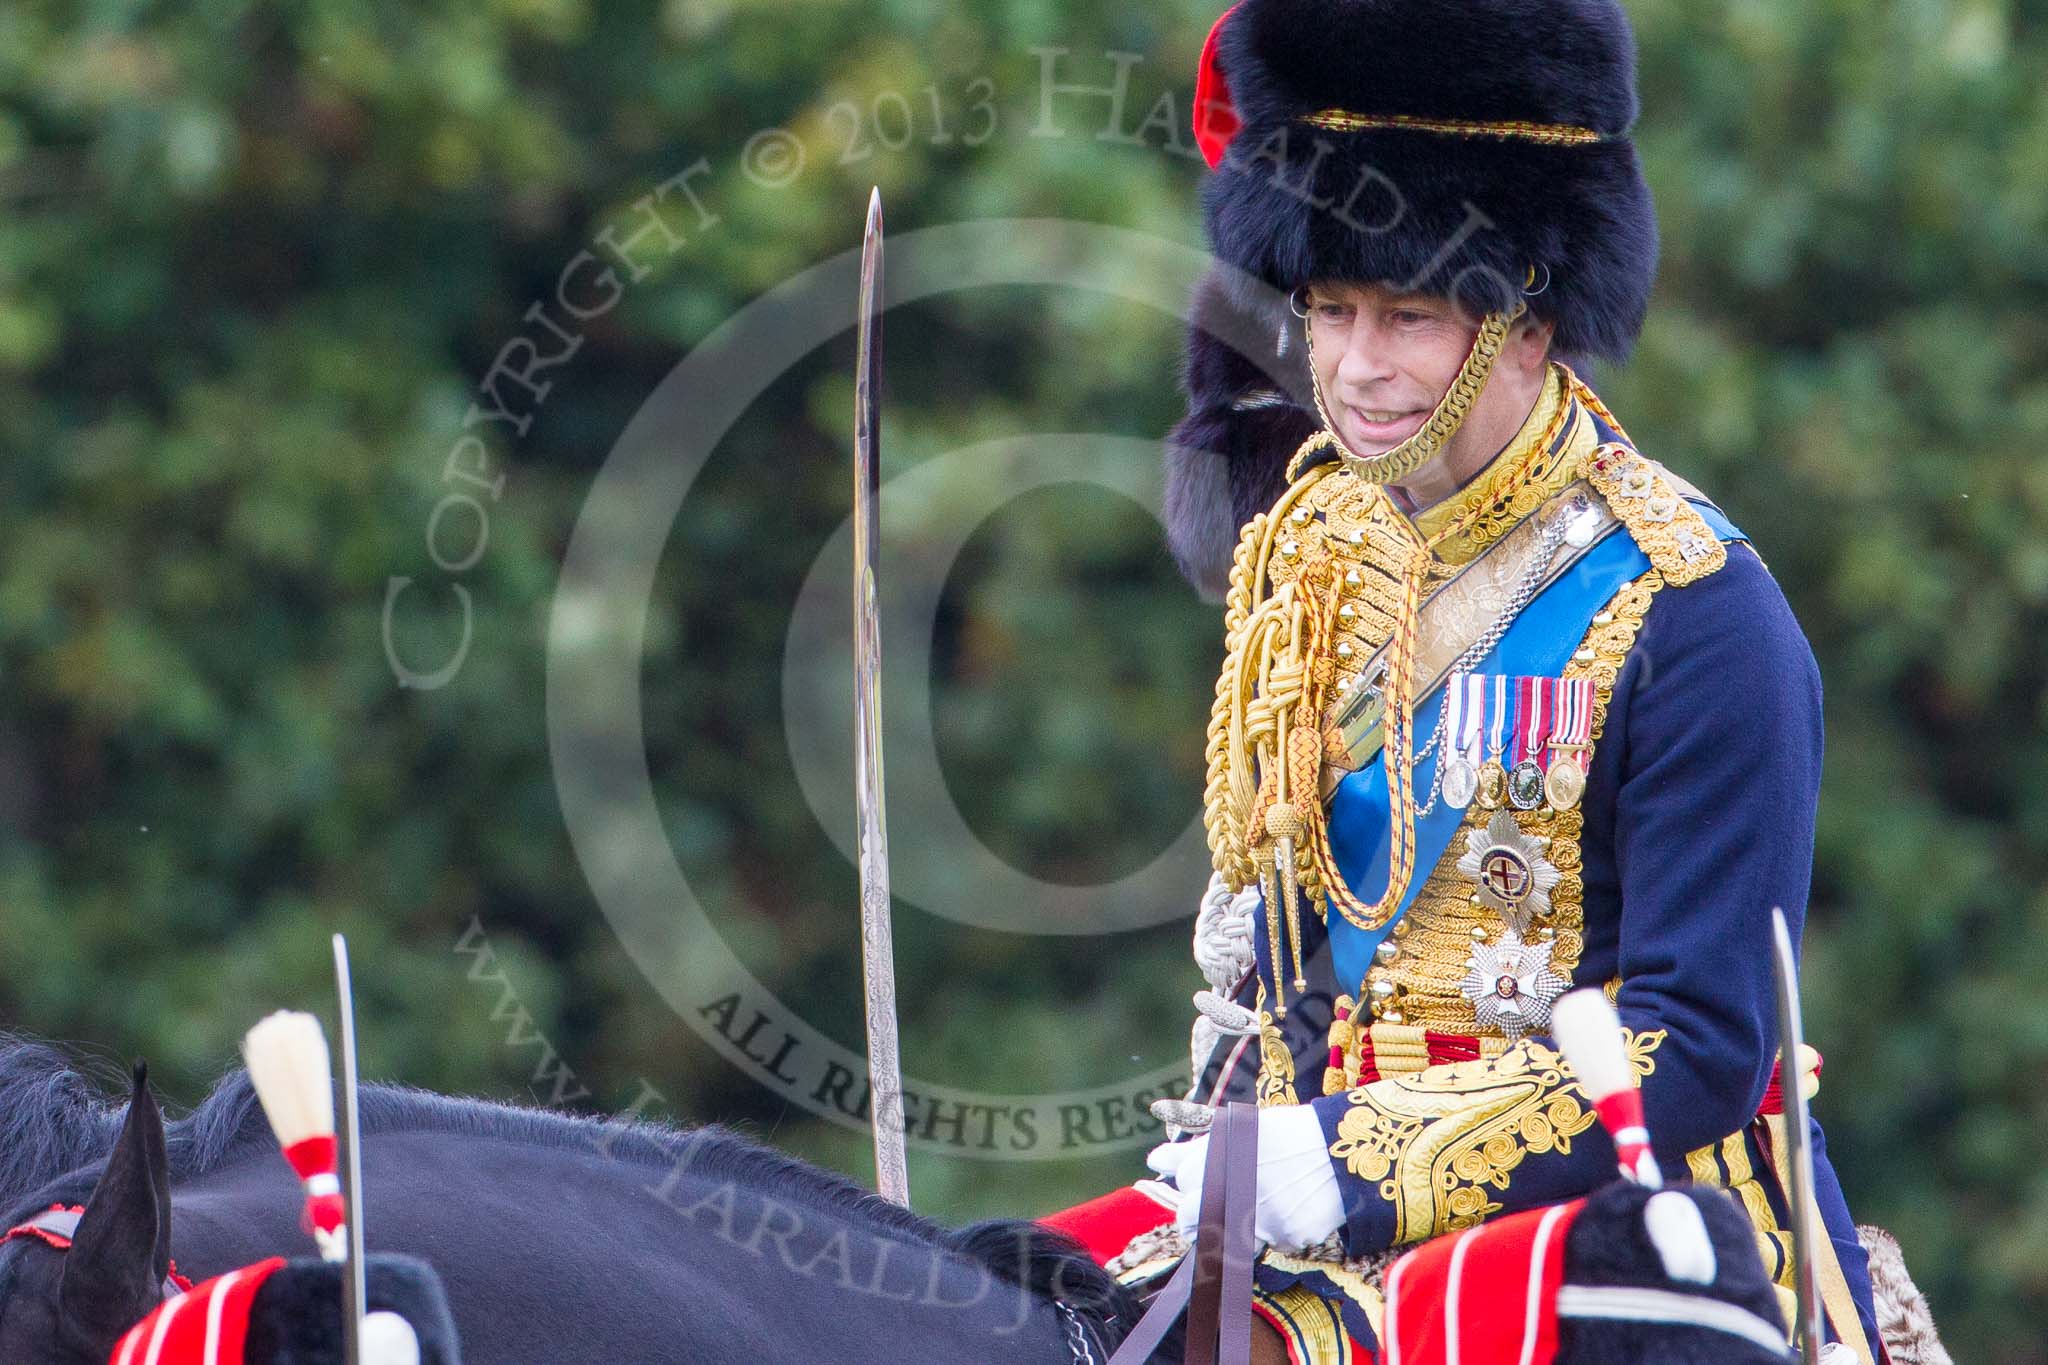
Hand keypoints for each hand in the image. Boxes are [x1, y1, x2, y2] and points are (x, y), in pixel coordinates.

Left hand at [1144, 1104, 1344, 1252]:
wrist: (1343, 1149)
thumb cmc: (1289, 1135)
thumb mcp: (1241, 1130)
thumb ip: (1195, 1150)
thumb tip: (1153, 1160)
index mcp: (1216, 1157)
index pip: (1183, 1180)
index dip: (1192, 1182)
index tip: (1201, 1183)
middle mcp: (1231, 1189)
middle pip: (1190, 1220)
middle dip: (1197, 1217)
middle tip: (1219, 1207)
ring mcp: (1258, 1218)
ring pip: (1229, 1238)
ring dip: (1240, 1225)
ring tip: (1267, 1197)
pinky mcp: (1285, 1239)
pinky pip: (1271, 1243)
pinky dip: (1277, 1230)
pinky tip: (1293, 1206)